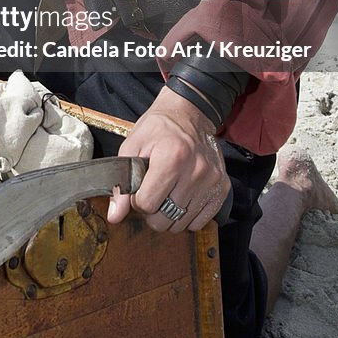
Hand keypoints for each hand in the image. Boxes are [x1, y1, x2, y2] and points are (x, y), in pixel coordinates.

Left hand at [107, 85, 230, 232]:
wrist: (190, 114)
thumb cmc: (159, 128)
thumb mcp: (133, 145)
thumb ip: (122, 182)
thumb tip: (115, 216)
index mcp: (171, 158)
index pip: (146, 205)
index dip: (137, 199)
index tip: (140, 187)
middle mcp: (195, 171)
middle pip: (163, 219)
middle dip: (152, 210)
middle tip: (153, 191)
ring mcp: (211, 181)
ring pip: (181, 224)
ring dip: (170, 214)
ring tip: (168, 191)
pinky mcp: (222, 188)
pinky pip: (200, 223)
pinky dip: (188, 216)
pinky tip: (183, 196)